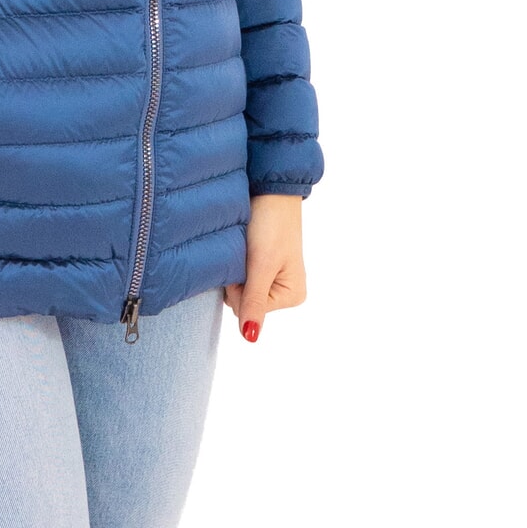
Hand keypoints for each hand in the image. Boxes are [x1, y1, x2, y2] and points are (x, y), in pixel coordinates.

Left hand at [223, 194, 306, 341]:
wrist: (270, 188)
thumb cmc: (271, 224)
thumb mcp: (261, 264)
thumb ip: (254, 301)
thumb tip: (250, 338)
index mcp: (292, 296)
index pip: (248, 310)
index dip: (239, 288)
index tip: (245, 263)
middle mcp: (283, 291)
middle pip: (242, 301)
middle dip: (236, 279)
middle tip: (245, 252)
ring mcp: (271, 277)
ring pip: (238, 287)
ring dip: (234, 269)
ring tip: (244, 247)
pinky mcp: (260, 264)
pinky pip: (240, 274)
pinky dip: (236, 262)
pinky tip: (243, 246)